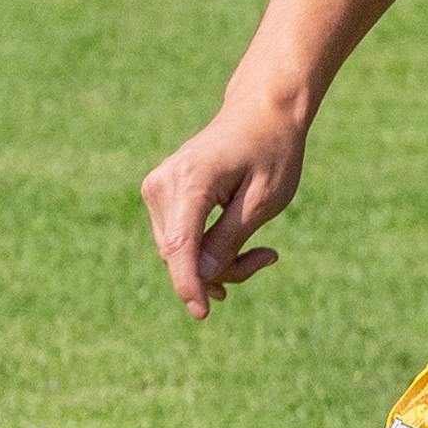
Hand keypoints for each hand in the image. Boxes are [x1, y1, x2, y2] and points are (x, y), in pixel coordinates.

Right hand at [141, 93, 309, 317]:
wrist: (259, 114)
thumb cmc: (271, 152)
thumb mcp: (264, 200)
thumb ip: (229, 238)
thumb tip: (200, 276)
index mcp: (190, 179)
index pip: (180, 244)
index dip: (189, 283)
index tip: (201, 313)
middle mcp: (162, 183)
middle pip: (179, 254)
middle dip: (221, 270)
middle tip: (267, 258)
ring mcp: (156, 189)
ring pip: (177, 252)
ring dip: (216, 262)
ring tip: (262, 252)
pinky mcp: (159, 195)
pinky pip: (177, 240)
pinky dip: (206, 251)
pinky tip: (240, 248)